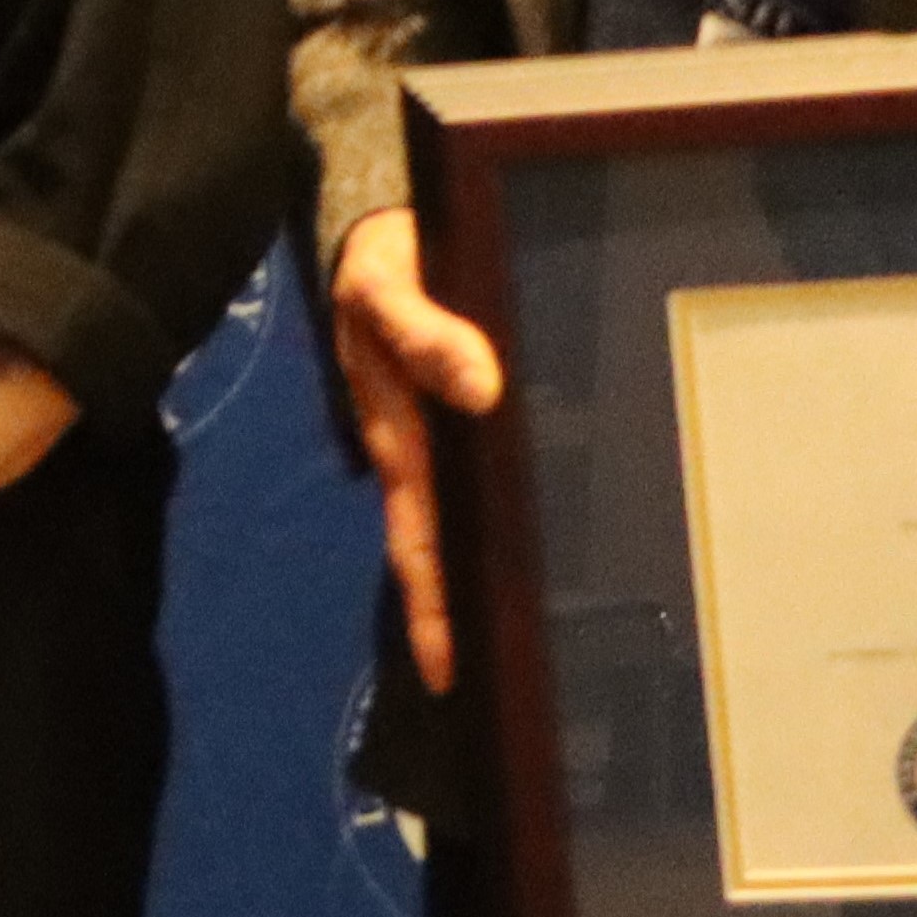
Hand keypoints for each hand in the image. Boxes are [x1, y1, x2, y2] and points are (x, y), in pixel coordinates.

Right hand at [329, 208, 507, 694]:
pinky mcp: (457, 420)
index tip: (447, 674)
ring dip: (482, 580)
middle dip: (458, 620)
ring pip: (463, 525)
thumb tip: (482, 389)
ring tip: (525, 641)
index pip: (418, 540)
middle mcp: (418, 454)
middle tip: (498, 689)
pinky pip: (482, 484)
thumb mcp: (386, 287)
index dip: (430, 607)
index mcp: (399, 437)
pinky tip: (537, 542)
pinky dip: (502, 522)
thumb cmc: (381, 258)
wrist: (378, 227)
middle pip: (439, 553)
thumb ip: (425, 332)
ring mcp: (437, 441)